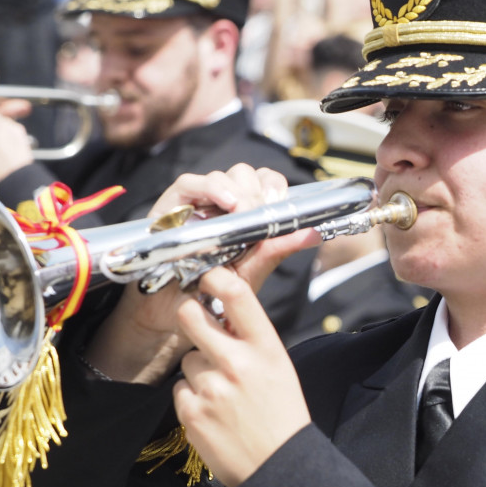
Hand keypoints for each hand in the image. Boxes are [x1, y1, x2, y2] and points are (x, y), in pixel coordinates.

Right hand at [84, 165, 319, 384]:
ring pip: (222, 175)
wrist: (171, 312)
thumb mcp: (250, 272)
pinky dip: (211, 188)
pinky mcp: (170, 205)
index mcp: (243, 213)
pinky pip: (189, 183)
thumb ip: (277, 250)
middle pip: (245, 174)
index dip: (274, 185)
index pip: (264, 181)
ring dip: (239, 190)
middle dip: (258, 191)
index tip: (281, 202)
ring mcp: (196, 202)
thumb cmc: (210, 290)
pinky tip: (227, 203)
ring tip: (243, 211)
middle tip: (262, 213)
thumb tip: (314, 234)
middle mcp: (220, 203)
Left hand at [174, 265, 309, 486]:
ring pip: (188, 358)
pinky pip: (180, 389)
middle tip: (199, 325)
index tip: (208, 277)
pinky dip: (193, 398)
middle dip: (190, 315)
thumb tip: (221, 313)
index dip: (215, 277)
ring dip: (199, 370)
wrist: (279, 467)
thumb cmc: (282, 414)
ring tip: (224, 393)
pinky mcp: (192, 412)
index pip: (236, 293)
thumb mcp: (279, 365)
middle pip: (191, 315)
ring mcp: (212, 388)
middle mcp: (237, 362)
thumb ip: (251, 338)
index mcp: (266, 347)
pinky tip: (215, 412)